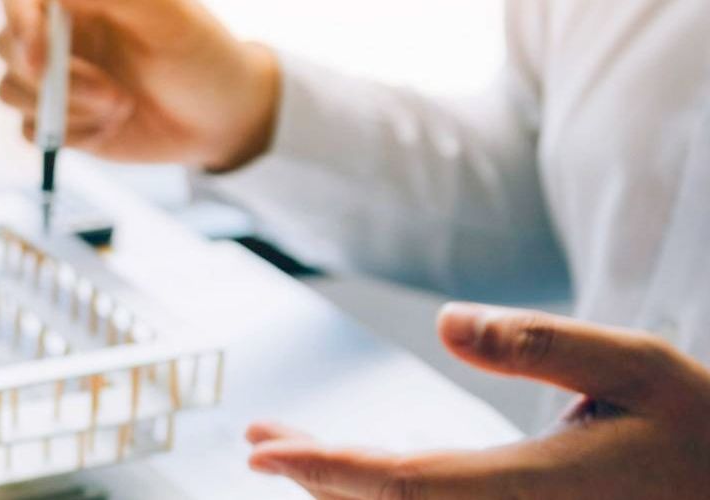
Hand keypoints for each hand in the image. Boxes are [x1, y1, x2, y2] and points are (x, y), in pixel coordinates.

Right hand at [0, 0, 281, 169]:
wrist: (222, 117)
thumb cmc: (202, 55)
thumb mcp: (168, 15)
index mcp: (80, 1)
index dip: (19, 20)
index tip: (38, 49)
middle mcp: (60, 35)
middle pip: (6, 45)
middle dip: (47, 75)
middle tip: (106, 92)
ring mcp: (57, 79)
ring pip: (11, 90)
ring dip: (63, 106)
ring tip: (121, 105)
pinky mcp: (59, 120)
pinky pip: (30, 129)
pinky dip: (69, 133)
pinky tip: (111, 126)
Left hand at [246, 302, 709, 498]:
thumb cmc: (698, 431)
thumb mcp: (640, 368)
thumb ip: (543, 344)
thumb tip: (448, 322)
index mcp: (535, 489)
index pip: (404, 487)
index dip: (324, 470)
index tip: (261, 452)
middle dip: (316, 476)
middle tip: (261, 438)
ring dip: (342, 488)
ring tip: (287, 449)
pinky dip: (384, 496)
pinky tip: (354, 472)